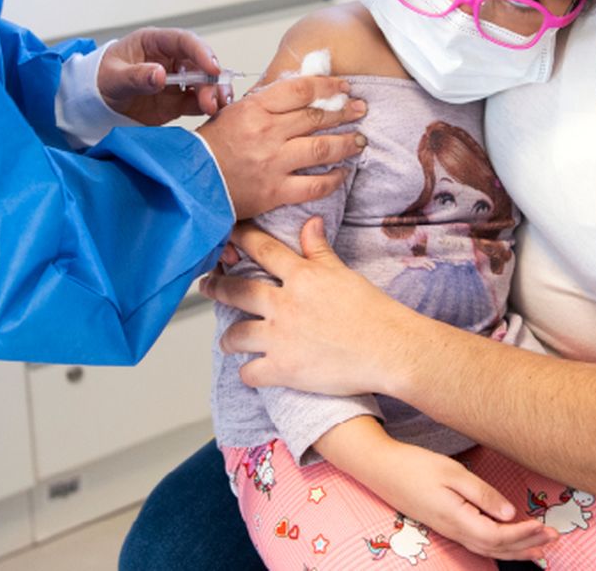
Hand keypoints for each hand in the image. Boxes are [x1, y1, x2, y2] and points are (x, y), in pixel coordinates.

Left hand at [97, 27, 225, 125]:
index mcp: (154, 42)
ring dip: (214, 94)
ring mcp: (177, 80)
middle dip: (211, 81)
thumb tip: (160, 75)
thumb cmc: (101, 78)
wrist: (94, 102)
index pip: (184, 41)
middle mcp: (170, 59)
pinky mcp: (177, 101)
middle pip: (200, 64)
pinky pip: (197, 102)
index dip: (201, 52)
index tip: (212, 67)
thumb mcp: (113, 77)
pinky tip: (214, 114)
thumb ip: (136, 76)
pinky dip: (207, 107)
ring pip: (204, 83)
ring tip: (215, 108)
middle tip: (213, 99)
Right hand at [195, 76, 367, 219]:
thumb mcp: (233, 112)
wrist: (191, 183)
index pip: (301, 90)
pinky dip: (334, 179)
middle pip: (317, 116)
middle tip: (361, 109)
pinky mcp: (275, 191)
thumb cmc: (210, 148)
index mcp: (255, 109)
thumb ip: (265, 102)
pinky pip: (314, 185)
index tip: (344, 86)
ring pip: (322, 148)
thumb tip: (299, 94)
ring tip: (360, 140)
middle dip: (345, 111)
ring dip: (347, 143)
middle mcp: (267, 133)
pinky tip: (343, 174)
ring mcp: (273, 163)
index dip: (329, 85)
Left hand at [203, 217, 423, 396]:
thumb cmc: (373, 312)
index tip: (225, 234)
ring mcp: (281, 337)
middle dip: (216, 287)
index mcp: (301, 276)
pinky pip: (251, 372)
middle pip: (237, 291)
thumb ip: (319, 250)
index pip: (262, 249)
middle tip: (206, 286)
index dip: (240, 239)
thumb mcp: (343, 273)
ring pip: (237, 335)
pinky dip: (248, 373)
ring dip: (228, 338)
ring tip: (226, 340)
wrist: (389, 349)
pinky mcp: (284, 369)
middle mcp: (285, 304)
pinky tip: (250, 371)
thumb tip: (310, 222)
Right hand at [318, 420, 556, 561]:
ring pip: (488, 548)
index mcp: (457, 518)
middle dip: (527, 546)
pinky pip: (478, 542)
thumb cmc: (415, 466)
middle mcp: (454, 530)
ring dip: (516, 550)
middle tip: (554, 540)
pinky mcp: (445, 524)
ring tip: (540, 548)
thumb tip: (510, 514)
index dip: (524, 534)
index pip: (498, 536)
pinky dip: (498, 545)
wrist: (381, 469)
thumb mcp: (452, 473)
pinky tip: (507, 541)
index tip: (545, 526)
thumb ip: (482, 494)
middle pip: (496, 548)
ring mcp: (448, 530)